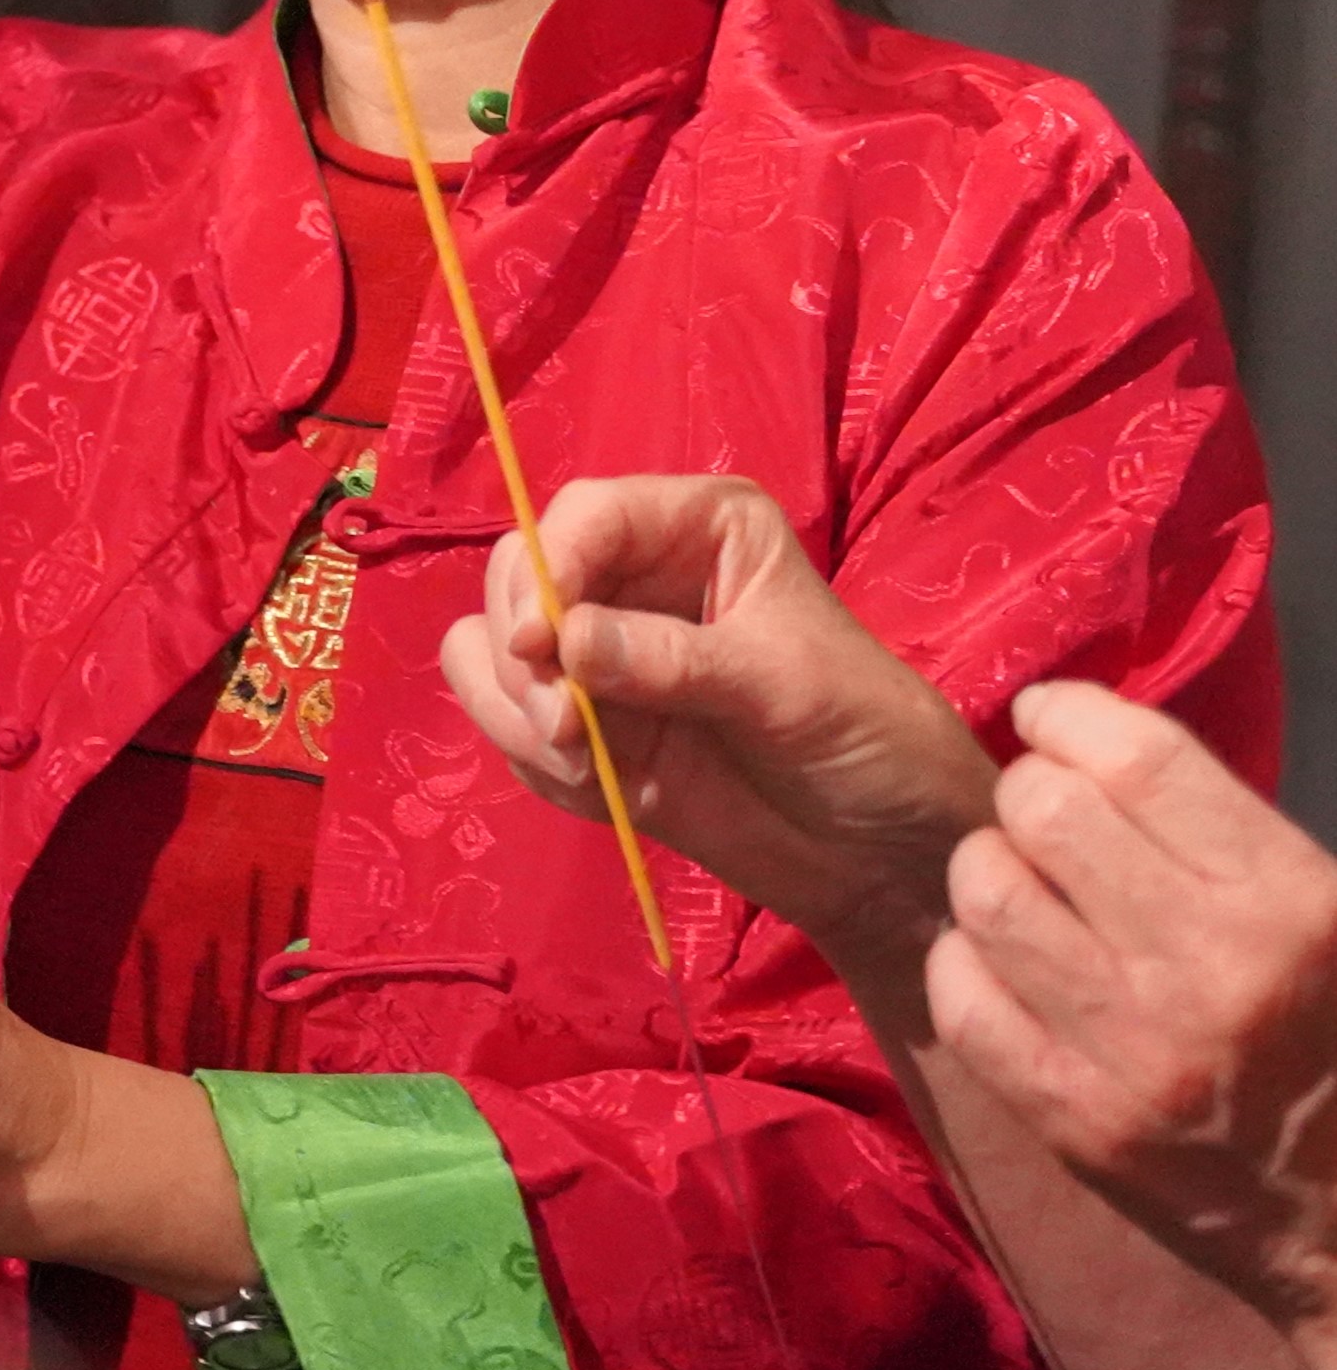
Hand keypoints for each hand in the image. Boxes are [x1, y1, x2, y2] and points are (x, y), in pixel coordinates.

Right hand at [434, 473, 986, 983]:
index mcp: (697, 530)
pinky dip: (530, 757)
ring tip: (583, 763)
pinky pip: (502, 721)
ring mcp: (599, 653)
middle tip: (567, 726)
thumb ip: (673, 660)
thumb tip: (564, 643)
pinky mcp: (581, 724)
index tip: (541, 644)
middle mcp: (634, 576)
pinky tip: (599, 788)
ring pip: (487, 648)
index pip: (584, 516)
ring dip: (514, 710)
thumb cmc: (867, 738)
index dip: (548, 569)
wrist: (882, 853)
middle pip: (515, 577)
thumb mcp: (785, 685)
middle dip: (523, 654)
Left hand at [930, 681, 1336, 1340]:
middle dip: (1030, 790)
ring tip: (1019, 881)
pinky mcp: (1076, 1120)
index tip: (1052, 718)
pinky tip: (997, 960)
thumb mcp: (1335, 914)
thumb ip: (1236, 834)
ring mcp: (1133, 1052)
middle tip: (1045, 812)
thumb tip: (1106, 748)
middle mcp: (1207, 969)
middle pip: (1043, 812)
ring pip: (985, 897)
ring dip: (988, 869)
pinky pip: (963, 1000)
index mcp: (1292, 905)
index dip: (1071, 716)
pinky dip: (963, 962)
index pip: (1138, 758)